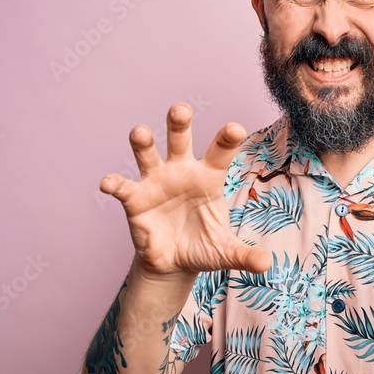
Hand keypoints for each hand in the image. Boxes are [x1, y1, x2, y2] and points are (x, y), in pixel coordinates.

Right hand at [100, 103, 270, 281]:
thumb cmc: (203, 246)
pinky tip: (108, 183)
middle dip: (179, 123)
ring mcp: (156, 181)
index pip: (220, 152)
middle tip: (180, 108)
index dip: (227, 139)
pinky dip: (114, 183)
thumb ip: (245, 256)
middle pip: (180, 139)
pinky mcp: (135, 198)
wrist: (174, 263)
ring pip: (148, 154)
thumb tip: (266, 264)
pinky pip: (122, 186)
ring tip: (140, 132)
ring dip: (143, 142)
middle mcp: (181, 171)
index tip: (235, 128)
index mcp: (208, 177)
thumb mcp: (225, 252)